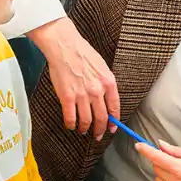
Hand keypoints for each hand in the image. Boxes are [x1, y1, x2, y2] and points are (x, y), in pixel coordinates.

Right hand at [27, 17, 118, 139]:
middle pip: (102, 117)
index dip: (114, 121)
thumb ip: (105, 84)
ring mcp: (82, 95)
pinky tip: (71, 125)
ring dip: (85, 128)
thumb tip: (107, 99)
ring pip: (86, 120)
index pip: (114, 108)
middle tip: (98, 134)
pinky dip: (71, 124)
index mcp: (108, 82)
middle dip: (100, 129)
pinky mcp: (67, 97)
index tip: (112, 127)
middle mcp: (97, 91)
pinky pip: (71, 117)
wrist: (65, 46)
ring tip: (83, 130)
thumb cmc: (82, 53)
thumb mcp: (102, 67)